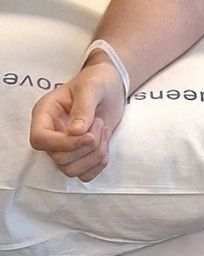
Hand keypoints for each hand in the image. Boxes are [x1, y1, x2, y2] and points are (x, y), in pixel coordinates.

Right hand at [29, 62, 126, 181]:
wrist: (111, 86)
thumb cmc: (98, 80)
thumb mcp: (92, 86)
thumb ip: (84, 107)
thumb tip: (75, 132)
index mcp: (45, 114)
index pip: (39, 139)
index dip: (62, 144)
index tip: (88, 136)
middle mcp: (51, 133)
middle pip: (58, 158)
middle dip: (86, 145)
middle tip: (99, 122)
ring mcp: (65, 147)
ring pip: (71, 170)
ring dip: (95, 153)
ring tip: (103, 128)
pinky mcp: (79, 155)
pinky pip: (85, 174)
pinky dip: (100, 162)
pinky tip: (105, 141)